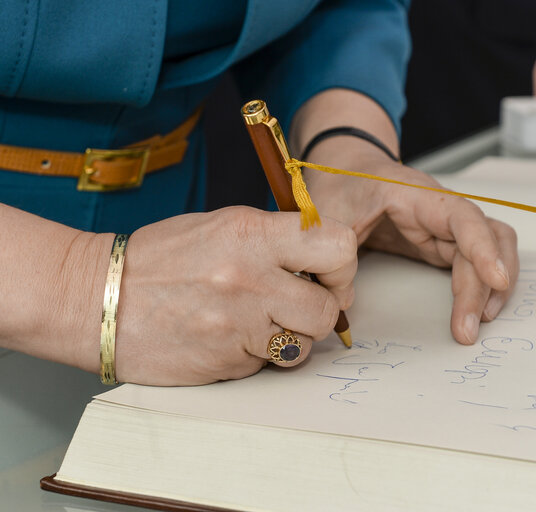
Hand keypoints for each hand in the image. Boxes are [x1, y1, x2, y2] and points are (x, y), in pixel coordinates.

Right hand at [113, 207, 356, 384]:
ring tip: (261, 322)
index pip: (338, 245)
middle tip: (303, 304)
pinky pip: (267, 364)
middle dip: (324, 310)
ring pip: (304, 344)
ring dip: (292, 337)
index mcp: (252, 233)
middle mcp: (251, 277)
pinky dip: (257, 354)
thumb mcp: (222, 226)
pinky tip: (229, 337)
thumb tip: (326, 261)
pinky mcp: (226, 362)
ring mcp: (238, 324)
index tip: (331, 273)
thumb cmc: (161, 259)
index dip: (343, 266)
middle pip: (329, 307)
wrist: (96, 298)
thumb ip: (276, 240)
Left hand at [304, 143, 518, 345]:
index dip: (483, 247)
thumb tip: (343, 300)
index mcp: (415, 194)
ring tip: (479, 322)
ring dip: (494, 285)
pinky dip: (484, 284)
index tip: (495, 279)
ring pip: (493, 247)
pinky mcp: (444, 242)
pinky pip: (478, 260)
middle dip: (483, 285)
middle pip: (486, 239)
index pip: (463, 217)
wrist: (346, 170)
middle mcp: (442, 207)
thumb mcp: (327, 215)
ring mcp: (447, 225)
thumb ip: (333, 254)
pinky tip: (477, 310)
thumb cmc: (340, 184)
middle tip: (467, 330)